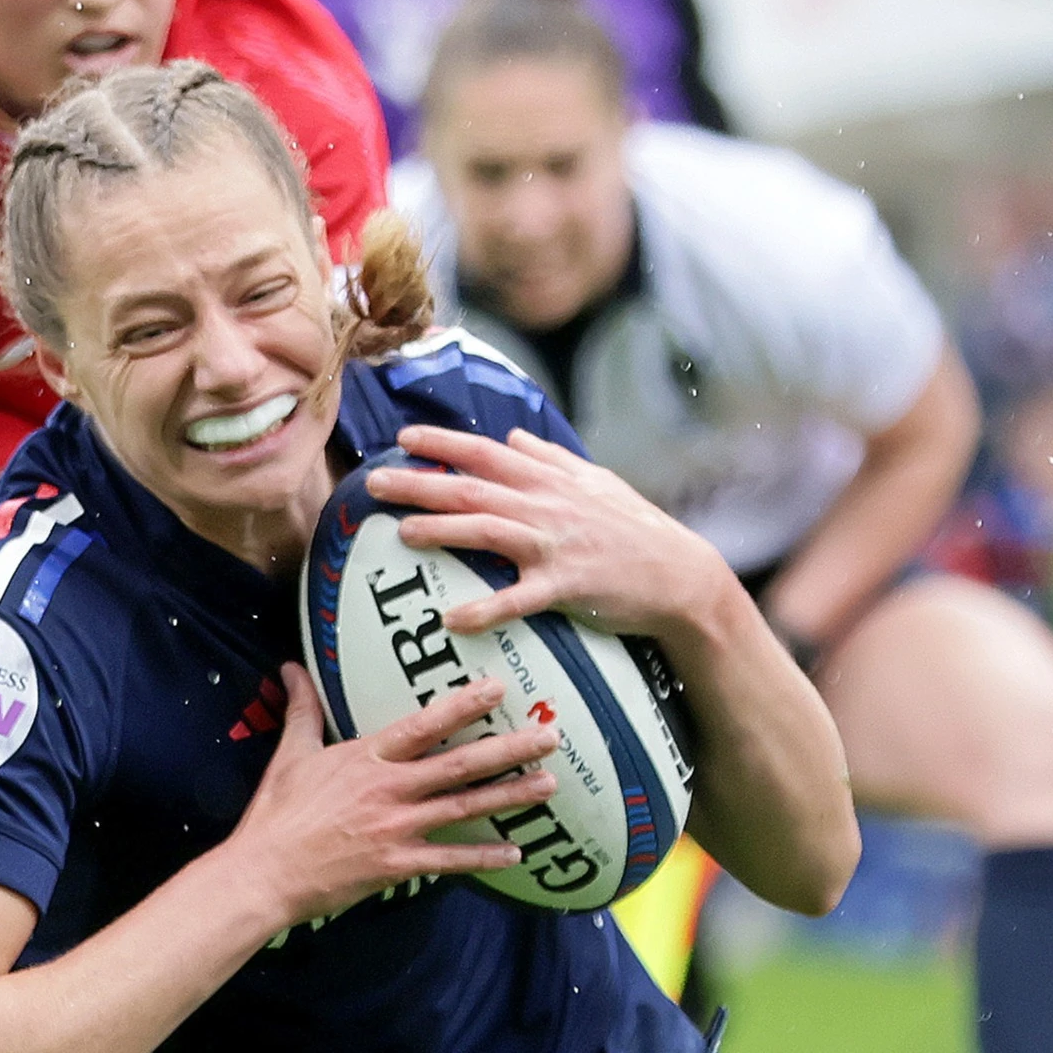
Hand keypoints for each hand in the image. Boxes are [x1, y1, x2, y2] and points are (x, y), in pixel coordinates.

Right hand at [221, 666, 559, 926]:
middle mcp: (388, 789)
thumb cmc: (276, 815)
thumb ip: (302, 709)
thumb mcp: (290, 755)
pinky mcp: (396, 865)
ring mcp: (396, 828)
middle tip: (550, 737)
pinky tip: (515, 853)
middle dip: (509, 749)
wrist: (264, 872)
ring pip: (464, 808)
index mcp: (365, 758)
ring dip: (510, 796)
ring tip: (548, 784)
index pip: (423, 725)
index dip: (463, 706)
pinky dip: (483, 857)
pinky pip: (449, 860)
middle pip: (460, 765)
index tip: (497, 688)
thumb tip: (289, 666)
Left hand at [372, 423, 732, 639]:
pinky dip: (488, 608)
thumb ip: (549, 458)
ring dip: (444, 532)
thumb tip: (511, 433)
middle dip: (421, 484)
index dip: (443, 443)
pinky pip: (520, 598)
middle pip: (473, 488)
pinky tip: (454, 619)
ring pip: (489, 531)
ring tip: (403, 535)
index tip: (403, 438)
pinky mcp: (567, 585)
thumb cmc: (634, 528)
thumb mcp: (595, 481)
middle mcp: (546, 506)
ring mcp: (555, 545)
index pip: (486, 452)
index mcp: (549, 480)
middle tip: (374, 484)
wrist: (678, 574)